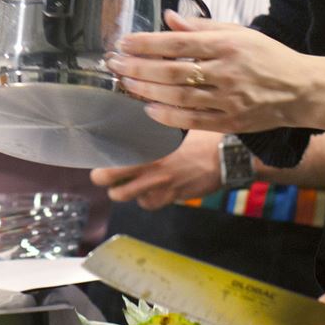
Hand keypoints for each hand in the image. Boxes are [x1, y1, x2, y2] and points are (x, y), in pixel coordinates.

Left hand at [91, 130, 222, 208]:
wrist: (226, 156)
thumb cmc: (203, 137)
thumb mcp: (176, 126)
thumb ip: (155, 128)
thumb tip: (140, 119)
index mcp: (150, 146)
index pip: (113, 157)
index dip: (101, 160)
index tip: (98, 158)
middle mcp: (151, 167)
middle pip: (110, 180)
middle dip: (103, 179)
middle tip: (102, 175)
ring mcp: (160, 184)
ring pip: (126, 196)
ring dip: (122, 191)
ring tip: (122, 184)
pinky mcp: (172, 196)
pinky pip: (148, 204)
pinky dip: (145, 200)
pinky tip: (148, 191)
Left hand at [107, 11, 324, 134]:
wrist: (301, 89)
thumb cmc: (268, 56)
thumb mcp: (238, 32)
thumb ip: (201, 26)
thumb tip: (167, 19)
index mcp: (227, 45)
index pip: (178, 43)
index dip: (147, 44)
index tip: (124, 43)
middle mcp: (226, 72)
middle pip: (173, 72)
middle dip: (139, 69)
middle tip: (115, 65)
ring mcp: (229, 100)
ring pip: (179, 98)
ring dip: (147, 92)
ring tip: (126, 85)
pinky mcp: (231, 122)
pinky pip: (192, 121)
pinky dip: (168, 117)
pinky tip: (148, 110)